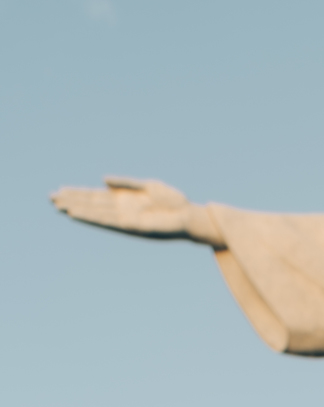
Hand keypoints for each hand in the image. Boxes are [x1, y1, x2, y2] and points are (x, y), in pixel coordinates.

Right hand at [51, 177, 222, 245]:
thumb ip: (126, 183)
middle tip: (51, 198)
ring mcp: (126, 219)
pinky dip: (93, 218)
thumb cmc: (172, 201)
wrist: (189, 215)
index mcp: (125, 201)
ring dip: (78, 210)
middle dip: (72, 201)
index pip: (96, 197)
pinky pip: (109, 222)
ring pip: (96, 214)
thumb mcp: (147, 186)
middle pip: (92, 205)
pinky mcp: (132, 227)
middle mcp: (122, 211)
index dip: (79, 194)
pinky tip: (80, 214)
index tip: (61, 191)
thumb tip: (103, 180)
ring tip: (60, 206)